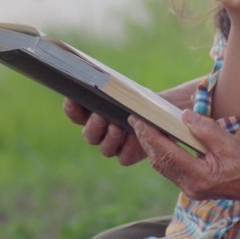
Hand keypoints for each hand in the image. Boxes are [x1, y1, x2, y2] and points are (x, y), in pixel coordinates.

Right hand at [63, 78, 201, 166]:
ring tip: (119, 127)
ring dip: (111, 138)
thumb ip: (115, 88)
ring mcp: (115, 145)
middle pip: (89, 135)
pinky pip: (124, 157)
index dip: (71, 108)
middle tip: (102, 116)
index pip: (75, 112)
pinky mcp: (130, 155)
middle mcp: (101, 132)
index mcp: (93, 112)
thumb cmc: (144, 97)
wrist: (167, 110)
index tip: (74, 98)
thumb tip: (104, 81)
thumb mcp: (129, 90)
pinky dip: (128, 148)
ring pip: (105, 148)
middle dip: (93, 126)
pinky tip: (136, 139)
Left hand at [131, 110, 239, 202]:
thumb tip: (184, 116)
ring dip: (152, 147)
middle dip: (146, 140)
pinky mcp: (192, 187)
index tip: (139, 120)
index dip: (150, 136)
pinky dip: (163, 153)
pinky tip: (161, 140)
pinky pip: (171, 170)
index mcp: (200, 177)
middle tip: (135, 120)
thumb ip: (206, 130)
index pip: (167, 154)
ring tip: (144, 127)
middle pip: (160, 162)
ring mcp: (190, 189)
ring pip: (163, 167)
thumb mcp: (229, 144)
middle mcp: (191, 186)